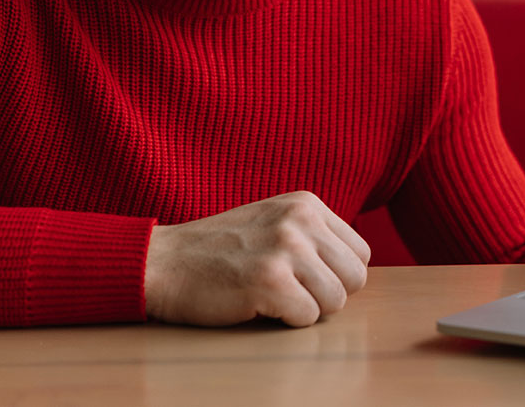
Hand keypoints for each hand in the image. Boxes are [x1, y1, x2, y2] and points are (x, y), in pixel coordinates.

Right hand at [143, 191, 370, 326]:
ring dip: (307, 309)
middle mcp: (301, 220)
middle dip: (328, 295)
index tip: (306, 278)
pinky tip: (258, 305)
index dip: (337, 274)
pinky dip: (286, 321)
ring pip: (336, 301)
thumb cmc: (219, 250)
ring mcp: (285, 249)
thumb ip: (313, 235)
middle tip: (293, 293)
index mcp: (307, 203)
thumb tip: (356, 269)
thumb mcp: (274, 220)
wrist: (163, 261)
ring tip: (274, 297)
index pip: (360, 252)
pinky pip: (308, 318)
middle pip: (355, 278)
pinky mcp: (269, 281)